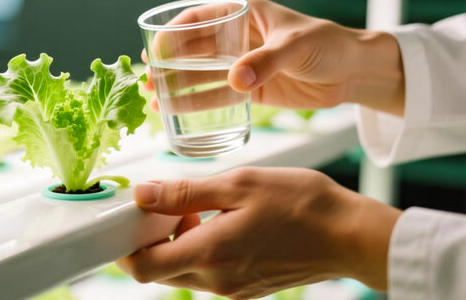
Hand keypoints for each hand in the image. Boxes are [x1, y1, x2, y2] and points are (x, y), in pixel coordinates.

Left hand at [117, 167, 401, 298]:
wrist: (349, 235)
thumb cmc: (299, 204)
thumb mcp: (238, 185)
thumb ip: (185, 193)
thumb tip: (143, 195)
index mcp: (209, 254)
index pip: (143, 268)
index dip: (126, 247)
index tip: (130, 219)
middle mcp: (216, 281)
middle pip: (159, 270)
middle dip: (153, 239)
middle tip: (167, 204)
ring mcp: (232, 289)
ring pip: (183, 270)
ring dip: (178, 242)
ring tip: (200, 208)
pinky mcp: (245, 288)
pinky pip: (207, 272)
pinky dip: (200, 249)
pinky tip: (221, 221)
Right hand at [143, 0, 404, 115]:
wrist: (353, 72)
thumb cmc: (329, 45)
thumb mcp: (296, 47)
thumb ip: (267, 62)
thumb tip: (235, 80)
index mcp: (244, 14)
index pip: (199, 18)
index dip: (172, 33)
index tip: (154, 50)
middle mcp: (237, 38)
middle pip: (193, 50)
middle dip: (168, 64)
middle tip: (148, 80)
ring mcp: (242, 64)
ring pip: (201, 74)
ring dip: (177, 86)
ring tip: (155, 99)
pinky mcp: (250, 88)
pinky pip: (218, 95)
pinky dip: (197, 103)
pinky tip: (178, 111)